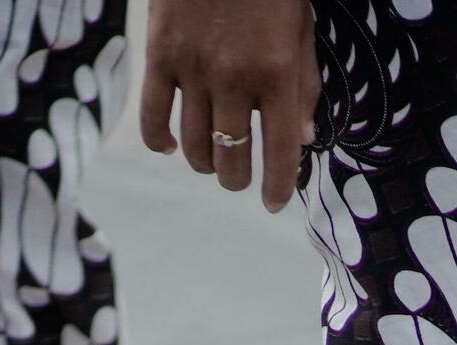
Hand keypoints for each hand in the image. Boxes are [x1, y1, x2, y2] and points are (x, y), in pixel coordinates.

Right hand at [140, 0, 317, 213]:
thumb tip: (303, 140)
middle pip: (232, 158)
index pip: (280, 152)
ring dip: (206, 164)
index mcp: (276, 74)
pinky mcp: (159, 57)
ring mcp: (192, 71)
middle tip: (241, 178)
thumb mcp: (300, 29)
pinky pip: (152, 118)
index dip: (278, 188)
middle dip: (239, 180)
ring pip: (194, 147)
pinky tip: (170, 147)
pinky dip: (160, 142)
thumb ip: (304, 85)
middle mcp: (234, 80)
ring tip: (213, 160)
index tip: (274, 203)